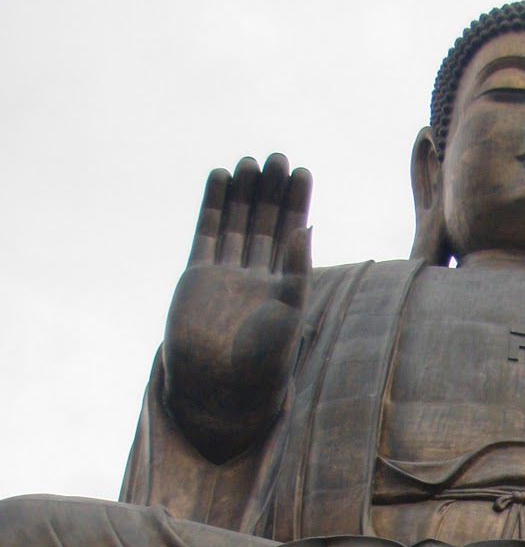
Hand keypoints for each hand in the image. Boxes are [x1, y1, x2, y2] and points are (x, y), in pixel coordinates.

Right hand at [163, 154, 311, 461]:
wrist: (218, 389)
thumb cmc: (261, 363)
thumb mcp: (287, 312)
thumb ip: (296, 271)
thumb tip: (305, 229)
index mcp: (283, 287)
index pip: (293, 235)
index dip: (296, 204)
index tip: (302, 172)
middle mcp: (256, 278)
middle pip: (265, 224)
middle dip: (271, 192)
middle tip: (278, 157)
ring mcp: (225, 275)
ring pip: (237, 225)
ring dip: (244, 193)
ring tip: (250, 161)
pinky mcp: (198, 276)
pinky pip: (207, 233)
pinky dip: (214, 206)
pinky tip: (220, 177)